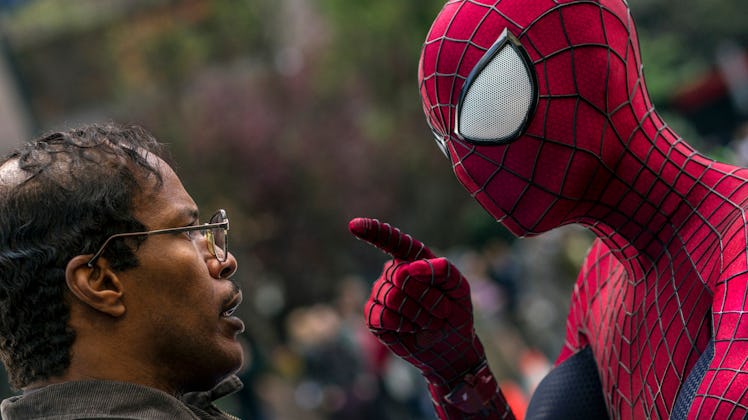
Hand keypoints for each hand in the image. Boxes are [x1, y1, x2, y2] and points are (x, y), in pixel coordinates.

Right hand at [348, 217, 483, 386]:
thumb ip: (443, 270)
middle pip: (401, 277)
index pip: (392, 241)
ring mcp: (380, 294)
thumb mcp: (460, 288)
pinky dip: (402, 325)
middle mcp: (393, 273)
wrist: (450, 346)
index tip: (354, 226)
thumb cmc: (455, 311)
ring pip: (392, 298)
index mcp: (413, 259)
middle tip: (441, 311)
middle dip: (427, 298)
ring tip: (428, 321)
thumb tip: (411, 268)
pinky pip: (381, 317)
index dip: (374, 232)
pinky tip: (410, 329)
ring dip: (418, 315)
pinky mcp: (373, 317)